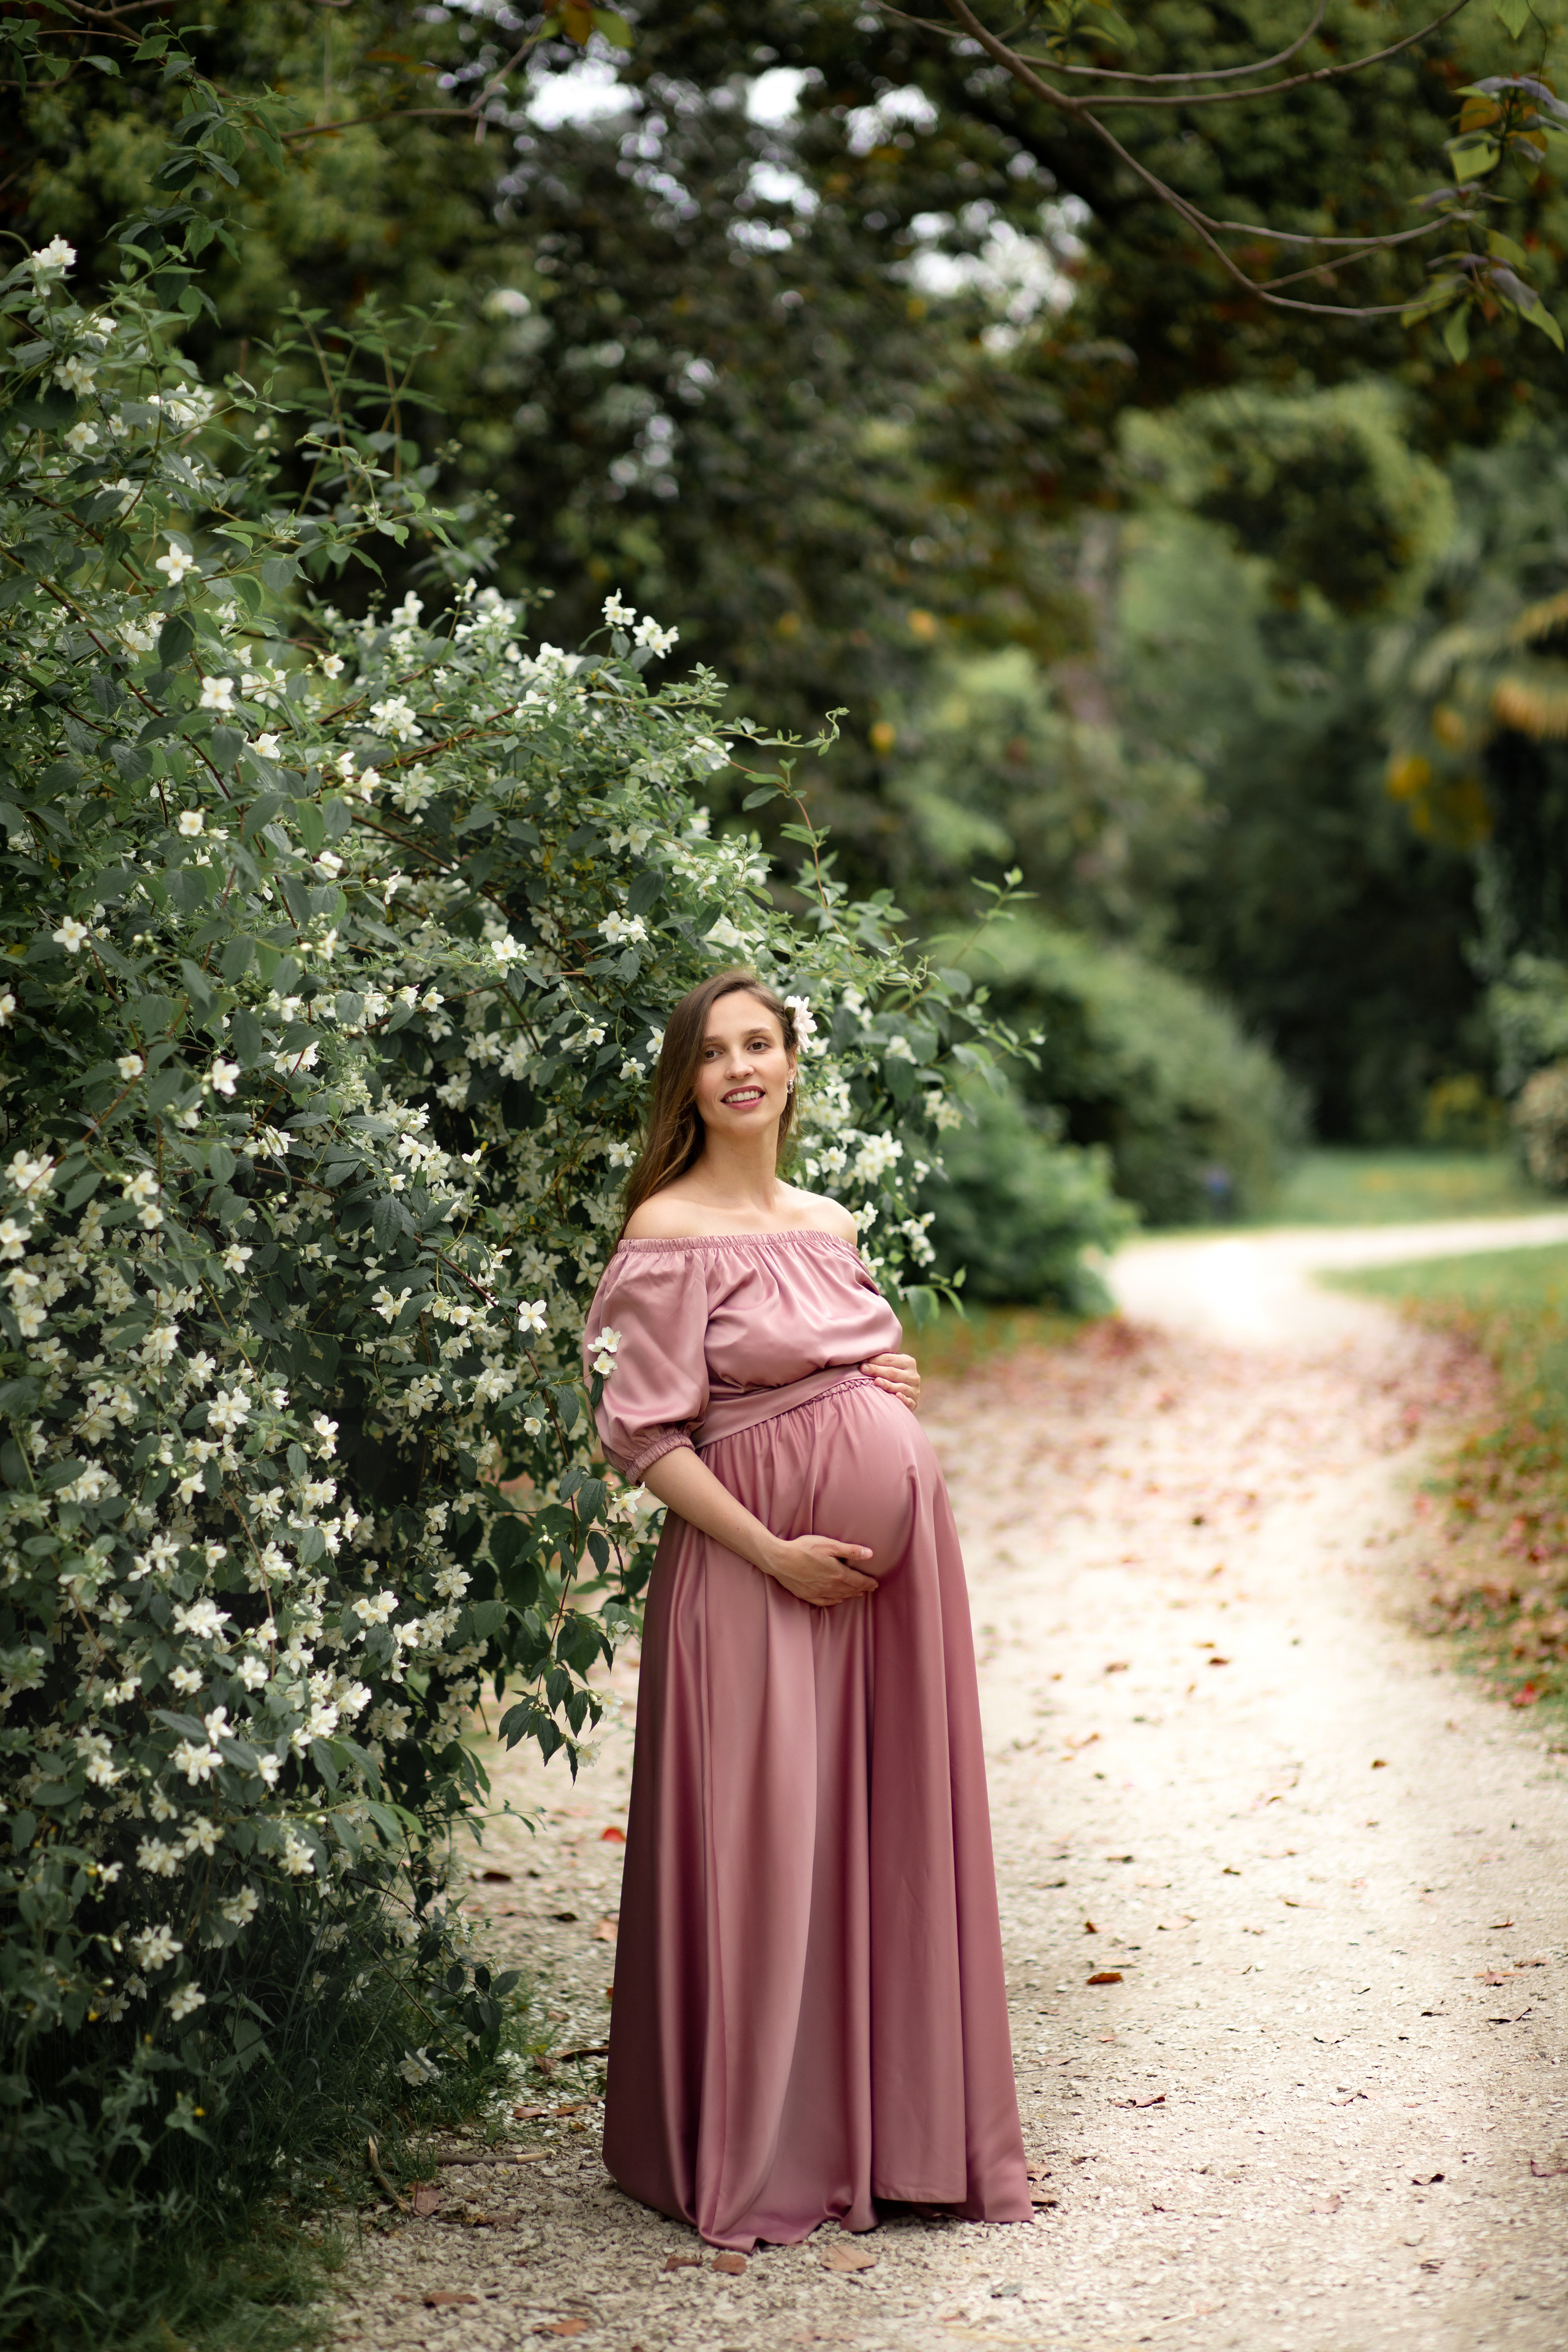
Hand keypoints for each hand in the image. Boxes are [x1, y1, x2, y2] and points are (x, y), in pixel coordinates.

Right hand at [763, 1532, 877, 1607]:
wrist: (780, 1560)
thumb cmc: (804, 1549)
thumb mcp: (829, 1545)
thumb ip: (850, 1550)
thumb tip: (870, 1554)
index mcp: (838, 1574)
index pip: (858, 1581)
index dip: (868, 1583)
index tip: (875, 1584)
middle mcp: (830, 1586)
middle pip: (850, 1590)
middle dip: (861, 1589)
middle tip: (869, 1589)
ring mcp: (818, 1592)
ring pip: (839, 1596)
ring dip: (850, 1595)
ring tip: (857, 1594)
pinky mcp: (808, 1595)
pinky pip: (825, 1602)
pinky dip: (834, 1601)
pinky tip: (837, 1599)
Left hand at [861, 1350, 919, 1411]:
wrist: (905, 1393)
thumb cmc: (892, 1376)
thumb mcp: (891, 1365)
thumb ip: (881, 1361)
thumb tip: (862, 1357)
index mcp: (908, 1362)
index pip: (890, 1359)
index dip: (875, 1360)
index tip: (862, 1361)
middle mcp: (913, 1376)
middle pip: (893, 1372)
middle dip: (877, 1370)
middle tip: (863, 1369)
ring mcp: (914, 1390)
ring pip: (899, 1387)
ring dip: (887, 1384)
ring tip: (876, 1382)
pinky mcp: (913, 1402)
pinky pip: (908, 1401)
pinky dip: (903, 1398)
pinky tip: (896, 1396)